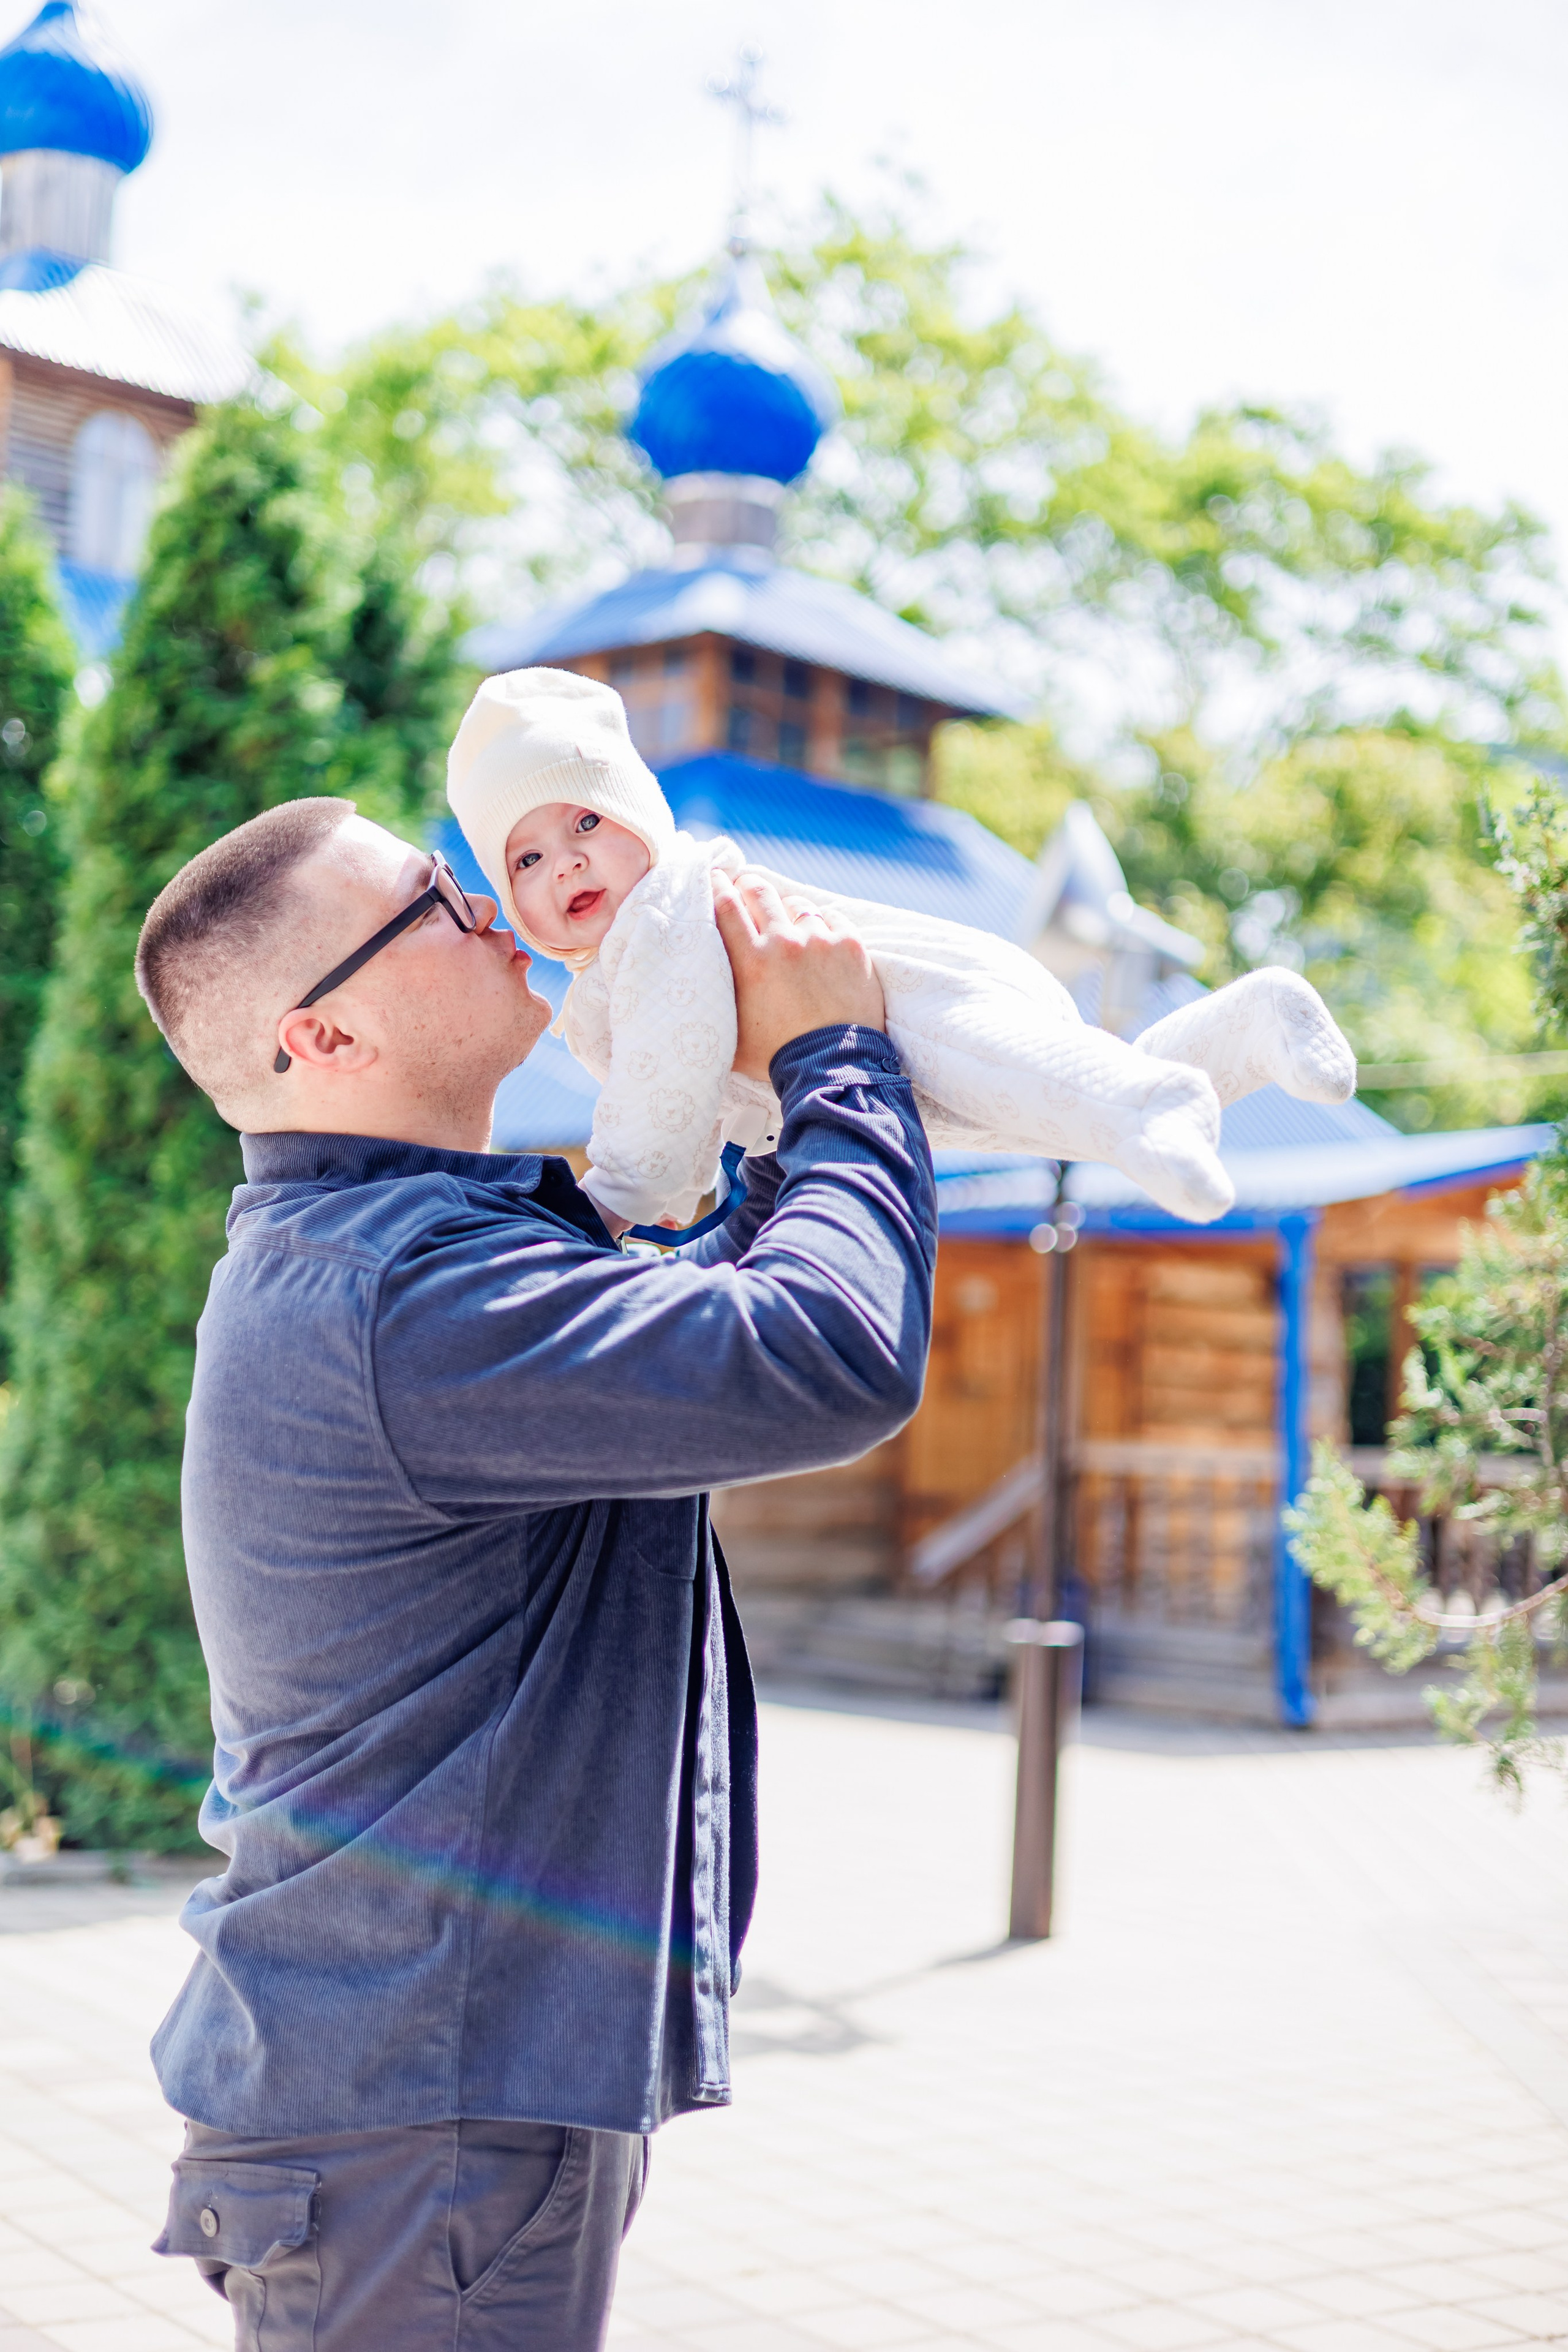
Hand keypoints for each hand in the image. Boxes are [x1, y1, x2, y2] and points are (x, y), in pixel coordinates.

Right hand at [715, 874, 884, 1081]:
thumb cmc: (777, 1057)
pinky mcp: (851, 946)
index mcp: (750, 962)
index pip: (726, 905)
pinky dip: (823, 925)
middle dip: (748, 885)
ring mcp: (820, 942)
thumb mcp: (730, 1033)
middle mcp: (784, 944)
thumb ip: (715, 1003)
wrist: (833, 1068)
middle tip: (745, 888)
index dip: (717, 885)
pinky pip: (832, 918)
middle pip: (759, 892)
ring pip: (797, 905)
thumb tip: (690, 991)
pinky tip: (820, 939)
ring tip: (787, 922)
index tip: (714, 877)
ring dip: (788, 910)